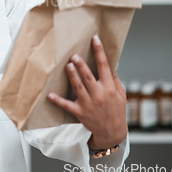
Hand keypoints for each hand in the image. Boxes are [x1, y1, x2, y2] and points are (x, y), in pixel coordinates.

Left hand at [48, 35, 127, 149]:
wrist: (112, 132)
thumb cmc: (116, 110)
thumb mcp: (121, 94)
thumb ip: (114, 78)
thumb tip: (110, 62)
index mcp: (109, 88)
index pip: (105, 66)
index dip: (100, 52)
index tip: (95, 40)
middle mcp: (99, 95)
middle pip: (89, 77)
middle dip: (82, 66)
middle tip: (74, 55)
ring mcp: (89, 104)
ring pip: (78, 88)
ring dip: (72, 76)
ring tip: (68, 66)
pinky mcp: (80, 112)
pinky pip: (67, 105)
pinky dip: (58, 100)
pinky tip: (50, 94)